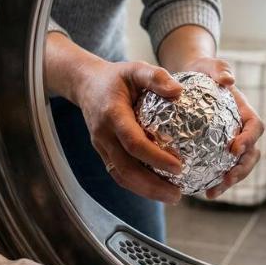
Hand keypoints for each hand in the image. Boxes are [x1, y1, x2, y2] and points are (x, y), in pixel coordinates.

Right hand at [71, 59, 184, 204]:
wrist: (86, 84)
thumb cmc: (116, 77)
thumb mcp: (135, 68)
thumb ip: (156, 77)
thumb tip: (179, 91)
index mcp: (112, 115)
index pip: (133, 143)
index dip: (155, 158)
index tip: (179, 167)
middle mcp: (104, 135)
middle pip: (126, 169)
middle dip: (152, 186)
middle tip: (178, 194)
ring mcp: (101, 146)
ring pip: (121, 176)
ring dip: (146, 191)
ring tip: (172, 196)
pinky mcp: (104, 153)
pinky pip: (119, 174)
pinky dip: (138, 185)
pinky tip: (158, 189)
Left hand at [181, 57, 264, 198]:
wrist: (190, 79)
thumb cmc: (202, 71)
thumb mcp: (209, 65)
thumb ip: (219, 69)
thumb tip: (228, 79)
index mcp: (245, 112)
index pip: (256, 127)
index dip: (249, 139)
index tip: (234, 148)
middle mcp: (241, 130)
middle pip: (251, 154)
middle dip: (242, 170)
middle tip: (226, 179)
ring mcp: (229, 142)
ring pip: (237, 166)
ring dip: (228, 182)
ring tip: (211, 193)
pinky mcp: (215, 152)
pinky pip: (218, 169)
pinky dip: (211, 181)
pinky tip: (198, 191)